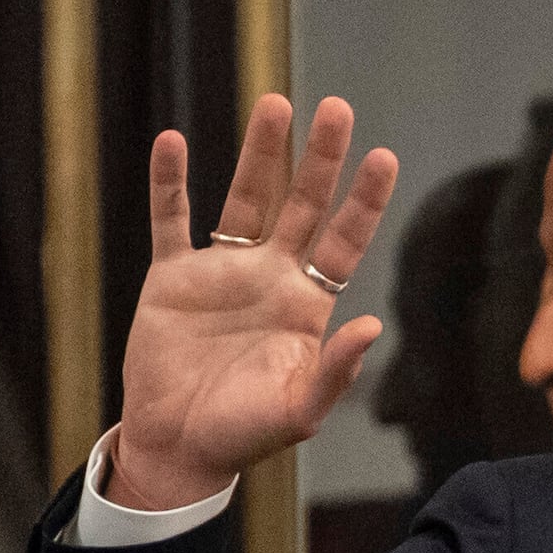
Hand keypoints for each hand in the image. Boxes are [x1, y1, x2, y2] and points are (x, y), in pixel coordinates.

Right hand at [108, 93, 402, 511]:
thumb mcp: (300, 411)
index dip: (364, 201)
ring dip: (259, 153)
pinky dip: (170, 182)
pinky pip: (171, 220)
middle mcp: (270, 277)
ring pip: (245, 197)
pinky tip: (172, 141)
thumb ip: (336, 370)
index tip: (383, 156)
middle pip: (302, 203)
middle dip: (320, 158)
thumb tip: (372, 326)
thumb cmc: (244, 435)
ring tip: (275, 104)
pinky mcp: (173, 277)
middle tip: (336, 107)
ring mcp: (222, 272)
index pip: (345, 241)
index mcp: (307, 305)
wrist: (178, 447)